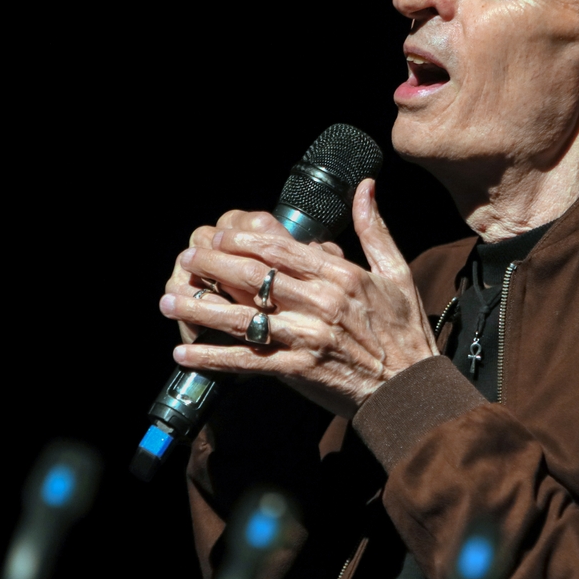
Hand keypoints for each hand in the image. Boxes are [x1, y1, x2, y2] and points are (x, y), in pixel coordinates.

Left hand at [159, 179, 437, 417]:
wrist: (411, 390)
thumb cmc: (405, 332)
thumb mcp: (397, 272)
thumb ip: (375, 229)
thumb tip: (365, 187)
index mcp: (341, 276)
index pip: (280, 250)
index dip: (241, 240)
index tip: (217, 236)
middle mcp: (319, 303)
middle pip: (252, 277)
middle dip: (211, 264)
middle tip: (185, 258)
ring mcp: (306, 338)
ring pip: (241, 317)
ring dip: (199, 307)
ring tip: (168, 299)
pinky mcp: (297, 372)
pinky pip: (246, 361)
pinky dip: (212, 356)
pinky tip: (185, 351)